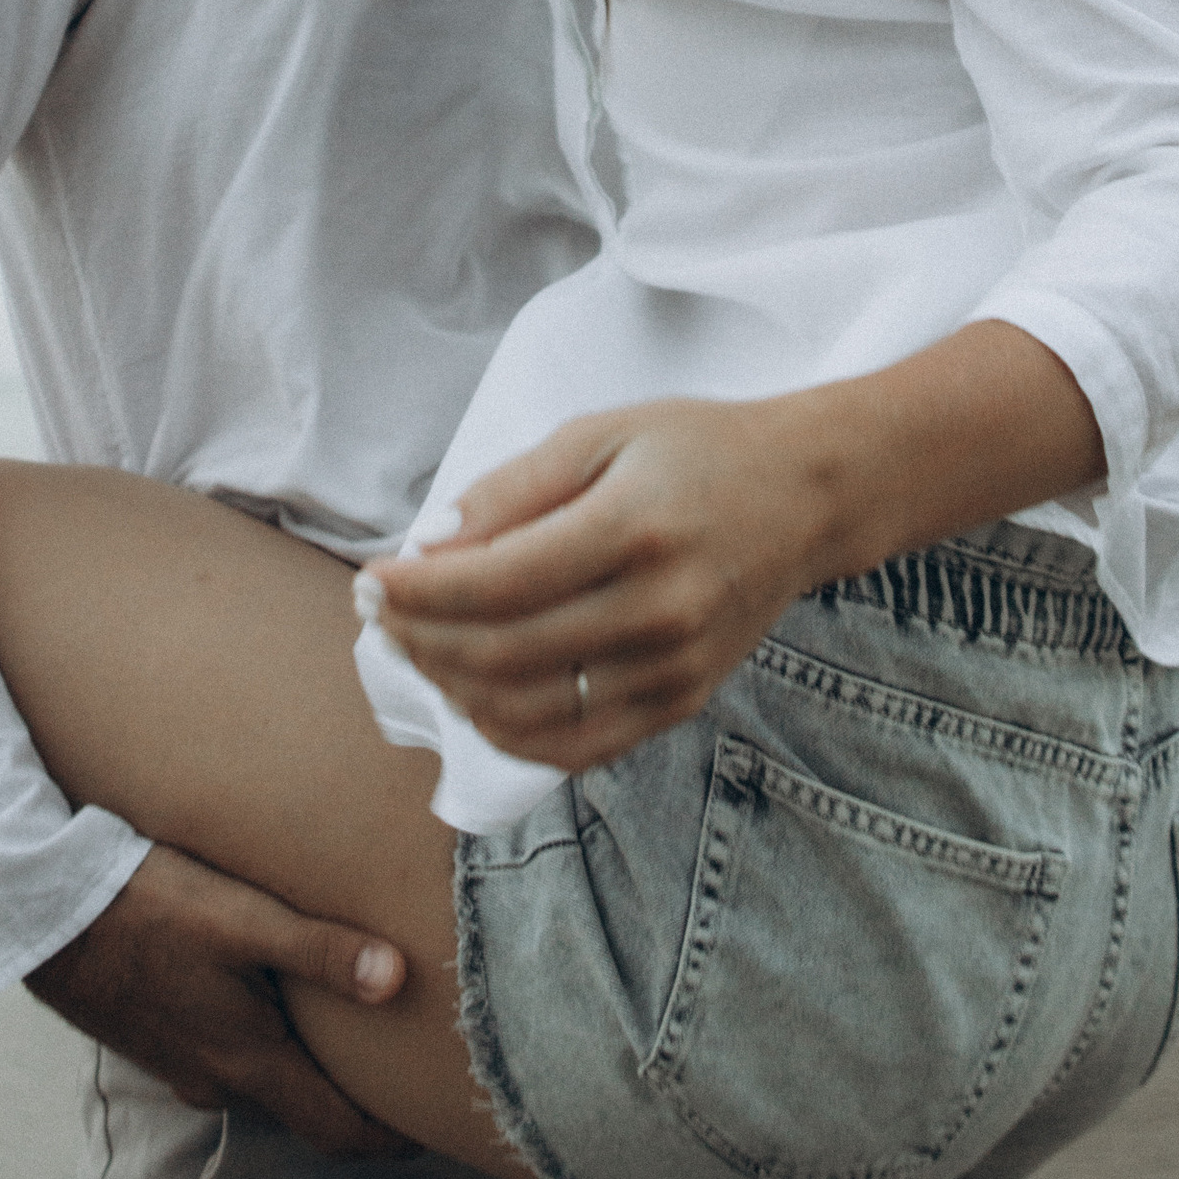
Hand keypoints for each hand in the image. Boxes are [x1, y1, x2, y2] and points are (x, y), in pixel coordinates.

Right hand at [26, 839, 414, 1156]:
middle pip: (305, 1110)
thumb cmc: (148, 909)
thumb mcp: (242, 920)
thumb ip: (321, 951)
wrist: (43, 914)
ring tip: (346, 1030)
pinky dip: (260, 1045)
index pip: (338, 1131)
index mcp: (249, 1063)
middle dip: (355, 1101)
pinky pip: (225, 1058)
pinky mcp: (156, 1042)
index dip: (389, 1139)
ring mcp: (181, 1067)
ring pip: (263, 1083)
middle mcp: (217, 1082)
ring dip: (304, 1068)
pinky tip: (267, 1000)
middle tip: (404, 1075)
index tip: (435, 1132)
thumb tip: (398, 979)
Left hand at [365, 325, 1104, 775]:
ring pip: (527, 711)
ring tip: (419, 646)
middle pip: (501, 653)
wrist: (806, 498)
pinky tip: (473, 692)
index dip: (417, 592)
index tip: (372, 581)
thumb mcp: (602, 432)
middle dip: (420, 638)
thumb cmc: (695, 452)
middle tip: (380, 613)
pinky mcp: (678, 703)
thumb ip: (513, 488)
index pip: (497, 581)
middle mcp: (658, 609)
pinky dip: (506, 729)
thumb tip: (431, 545)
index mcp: (634, 529)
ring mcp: (672, 668)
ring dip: (451, 687)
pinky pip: (572, 745)